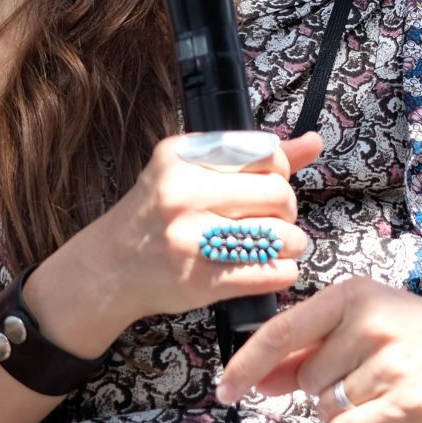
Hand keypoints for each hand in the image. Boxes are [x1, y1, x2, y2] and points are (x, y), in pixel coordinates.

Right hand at [82, 131, 322, 326]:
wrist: (107, 267)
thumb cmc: (156, 215)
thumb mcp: (191, 172)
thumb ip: (253, 157)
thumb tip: (314, 142)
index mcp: (182, 155)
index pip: (265, 155)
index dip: (278, 174)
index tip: (264, 187)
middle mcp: (183, 192)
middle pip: (279, 195)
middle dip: (287, 211)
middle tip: (272, 220)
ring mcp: (191, 238)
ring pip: (283, 236)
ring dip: (291, 245)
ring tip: (274, 246)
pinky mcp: (200, 280)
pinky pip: (272, 273)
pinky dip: (283, 272)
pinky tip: (269, 268)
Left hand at [215, 275, 421, 422]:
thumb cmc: (417, 336)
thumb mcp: (363, 323)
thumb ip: (308, 348)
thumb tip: (252, 378)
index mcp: (351, 295)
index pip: (280, 332)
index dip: (246, 365)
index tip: (224, 390)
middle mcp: (367, 323)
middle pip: (305, 379)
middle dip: (321, 388)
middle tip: (363, 375)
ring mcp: (388, 362)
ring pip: (324, 407)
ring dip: (340, 410)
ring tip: (379, 390)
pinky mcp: (405, 401)